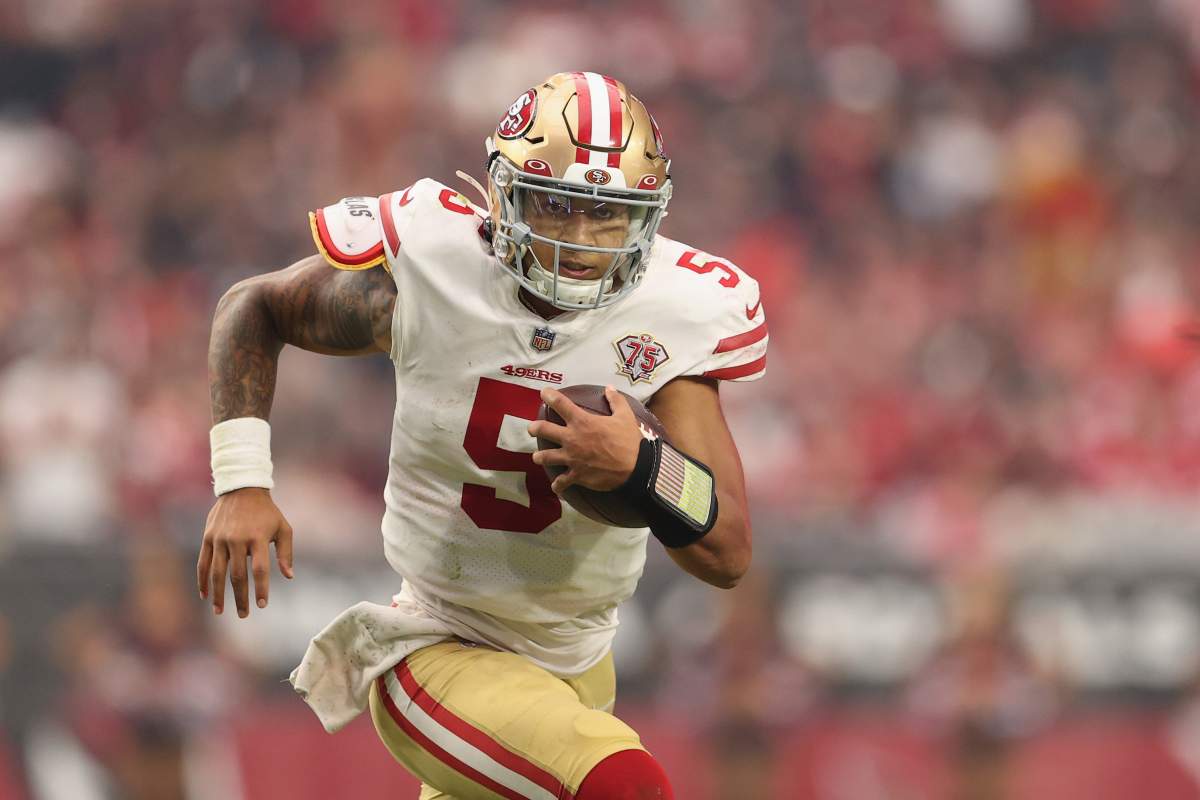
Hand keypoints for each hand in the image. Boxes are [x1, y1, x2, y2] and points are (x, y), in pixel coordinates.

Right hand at [197, 487, 293, 616]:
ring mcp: (220, 539)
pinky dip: (202, 580)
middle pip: (238, 575)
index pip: (260, 569)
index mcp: (258, 538)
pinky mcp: (208, 537)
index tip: (262, 605)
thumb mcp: (283, 528)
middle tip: (244, 615)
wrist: (242, 488)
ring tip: (220, 611)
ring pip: (217, 572)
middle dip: (240, 598)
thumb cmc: (267, 512)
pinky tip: (204, 595)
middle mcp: (237, 539)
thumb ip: (286, 552)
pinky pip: (203, 563)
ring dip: (218, 594)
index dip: (261, 588)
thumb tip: (289, 576)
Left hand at [528, 386, 641, 493]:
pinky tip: (556, 486)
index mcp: (582, 422)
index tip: (544, 393)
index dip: (549, 395)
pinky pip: (561, 482)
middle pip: (543, 429)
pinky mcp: (576, 475)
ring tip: (538, 457)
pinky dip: (558, 485)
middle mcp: (572, 439)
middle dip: (534, 428)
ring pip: (545, 457)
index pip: (560, 404)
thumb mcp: (625, 416)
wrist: (635, 468)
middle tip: (533, 428)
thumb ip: (616, 400)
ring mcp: (572, 458)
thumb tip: (609, 388)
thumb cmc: (629, 441)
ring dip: (540, 456)